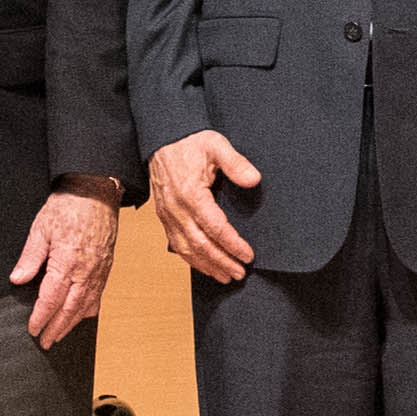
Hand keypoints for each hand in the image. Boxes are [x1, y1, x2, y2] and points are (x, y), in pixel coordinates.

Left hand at [11, 189, 118, 345]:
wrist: (96, 192)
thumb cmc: (68, 206)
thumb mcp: (41, 228)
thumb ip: (30, 257)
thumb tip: (18, 279)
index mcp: (67, 262)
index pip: (52, 299)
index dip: (41, 317)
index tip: (33, 330)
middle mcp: (86, 271)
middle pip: (70, 309)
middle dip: (57, 328)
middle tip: (46, 343)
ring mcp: (99, 270)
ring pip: (86, 305)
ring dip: (72, 324)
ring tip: (60, 334)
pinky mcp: (106, 266)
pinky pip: (98, 295)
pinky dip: (87, 310)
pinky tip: (80, 315)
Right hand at [146, 129, 260, 284]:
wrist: (162, 139)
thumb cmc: (190, 142)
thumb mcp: (216, 145)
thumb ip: (236, 163)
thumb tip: (254, 180)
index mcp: (190, 193)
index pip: (215, 227)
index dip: (233, 244)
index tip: (248, 254)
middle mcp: (176, 208)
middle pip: (200, 244)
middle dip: (222, 262)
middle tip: (240, 273)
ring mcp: (167, 215)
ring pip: (186, 249)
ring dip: (207, 265)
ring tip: (226, 276)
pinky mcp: (164, 217)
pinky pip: (176, 244)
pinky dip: (191, 260)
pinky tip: (204, 266)